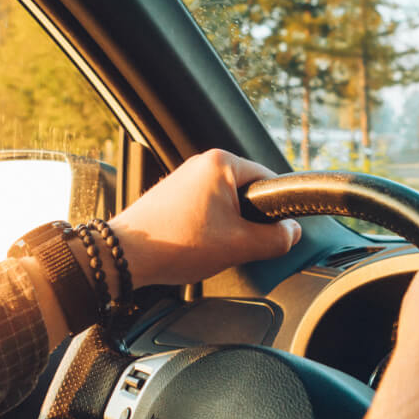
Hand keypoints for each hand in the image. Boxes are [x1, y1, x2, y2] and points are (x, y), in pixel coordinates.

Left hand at [111, 149, 301, 287]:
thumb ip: (276, 239)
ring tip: (214, 247)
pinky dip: (210, 228)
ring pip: (227, 204)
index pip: (269, 181)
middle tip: (239, 245)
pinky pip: (207, 209)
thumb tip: (293, 232)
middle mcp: (203, 163)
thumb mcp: (239, 246)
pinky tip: (198, 245)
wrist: (126, 255)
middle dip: (249, 222)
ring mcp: (185, 177)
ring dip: (229, 227)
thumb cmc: (175, 243)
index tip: (275, 234)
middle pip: (248, 193)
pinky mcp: (173, 194)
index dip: (277, 212)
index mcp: (222, 163)